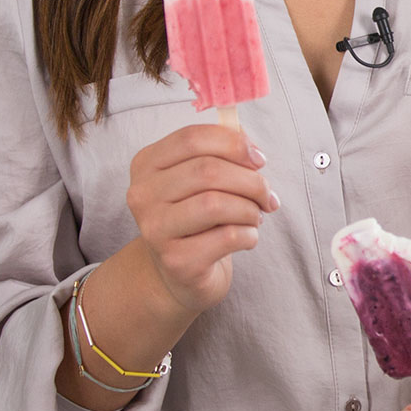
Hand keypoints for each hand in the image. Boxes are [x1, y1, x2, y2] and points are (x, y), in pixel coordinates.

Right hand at [125, 123, 277, 320]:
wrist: (180, 272)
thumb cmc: (198, 217)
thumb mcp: (202, 179)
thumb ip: (223, 151)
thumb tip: (249, 144)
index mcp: (147, 164)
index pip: (192, 138)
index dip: (234, 143)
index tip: (259, 159)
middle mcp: (143, 195)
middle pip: (208, 170)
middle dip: (251, 180)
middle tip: (266, 195)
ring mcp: (155, 229)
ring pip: (217, 204)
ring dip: (250, 209)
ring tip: (255, 216)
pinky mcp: (176, 261)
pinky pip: (227, 237)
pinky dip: (249, 234)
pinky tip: (247, 237)